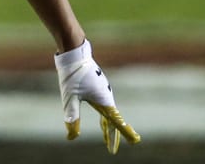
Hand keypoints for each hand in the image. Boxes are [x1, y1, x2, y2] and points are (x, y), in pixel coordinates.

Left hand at [55, 39, 140, 153]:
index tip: (135, 141)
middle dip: (113, 136)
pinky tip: (104, 120)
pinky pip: (105, 107)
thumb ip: (72, 116)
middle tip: (113, 150)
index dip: (125, 132)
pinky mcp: (99, 88)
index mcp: (104, 100)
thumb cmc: (72, 75)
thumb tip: (71, 136)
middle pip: (113, 121)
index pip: (117, 121)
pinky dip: (106, 118)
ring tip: (108, 138)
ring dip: (110, 127)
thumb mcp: (70, 97)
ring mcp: (103, 92)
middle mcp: (107, 97)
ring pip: (109, 114)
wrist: (74, 54)